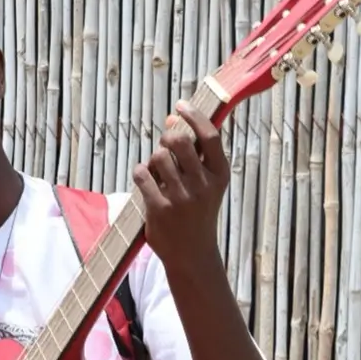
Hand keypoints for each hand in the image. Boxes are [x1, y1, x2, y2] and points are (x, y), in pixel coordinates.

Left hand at [133, 101, 228, 270]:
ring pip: (158, 157)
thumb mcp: (207, 184)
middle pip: (180, 141)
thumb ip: (194, 153)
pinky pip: (142, 174)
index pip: (209, 136)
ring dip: (153, 160)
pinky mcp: (160, 208)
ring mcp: (181, 198)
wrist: (192, 254)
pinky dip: (140, 173)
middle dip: (168, 137)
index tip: (180, 105)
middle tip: (166, 147)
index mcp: (220, 176)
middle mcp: (203, 185)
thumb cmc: (198, 212)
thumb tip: (172, 118)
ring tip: (158, 174)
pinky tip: (147, 182)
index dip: (194, 116)